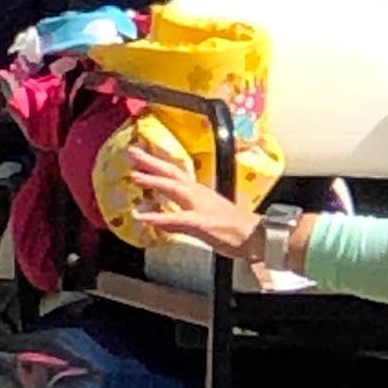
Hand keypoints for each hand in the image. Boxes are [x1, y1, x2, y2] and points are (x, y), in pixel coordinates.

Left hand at [123, 118, 263, 258]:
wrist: (255, 236)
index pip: (174, 174)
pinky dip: (161, 217)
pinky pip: (178, 219)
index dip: (156, 163)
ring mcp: (200, 207)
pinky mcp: (202, 223)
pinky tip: (145, 218)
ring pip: (175, 189)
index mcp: (198, 193)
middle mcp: (198, 194)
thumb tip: (153, 219)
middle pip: (172, 173)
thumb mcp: (198, 222)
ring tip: (135, 176)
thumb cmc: (230, 228)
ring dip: (154, 181)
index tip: (139, 154)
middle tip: (132, 152)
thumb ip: (174, 221)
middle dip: (151, 162)